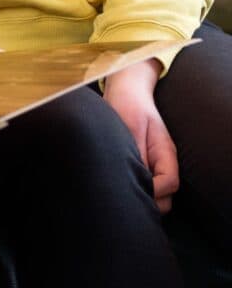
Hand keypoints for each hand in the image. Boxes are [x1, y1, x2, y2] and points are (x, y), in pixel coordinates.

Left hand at [103, 60, 177, 212]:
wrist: (125, 90)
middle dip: (148, 197)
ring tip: (118, 185)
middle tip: (123, 191)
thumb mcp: (131, 128)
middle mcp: (162, 162)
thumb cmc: (127, 105)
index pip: (169, 183)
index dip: (154, 190)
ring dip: (141, 193)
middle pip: (165, 196)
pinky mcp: (142, 164)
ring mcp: (153, 164)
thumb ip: (137, 154)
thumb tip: (138, 179)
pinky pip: (144, 183)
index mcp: (165, 153)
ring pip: (156, 194)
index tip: (134, 185)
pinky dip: (134, 186)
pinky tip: (117, 180)